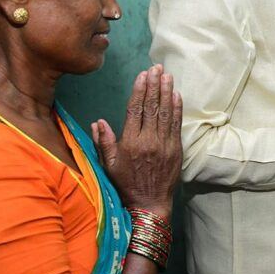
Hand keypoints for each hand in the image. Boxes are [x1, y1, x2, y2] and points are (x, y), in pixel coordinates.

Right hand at [91, 65, 182, 218]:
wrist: (149, 205)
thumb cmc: (126, 185)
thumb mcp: (109, 166)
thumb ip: (103, 143)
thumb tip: (97, 122)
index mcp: (130, 143)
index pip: (135, 110)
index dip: (139, 90)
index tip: (142, 75)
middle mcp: (148, 141)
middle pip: (152, 107)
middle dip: (154, 85)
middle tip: (156, 68)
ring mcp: (164, 145)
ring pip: (166, 113)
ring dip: (167, 92)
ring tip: (167, 75)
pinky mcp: (176, 149)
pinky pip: (176, 124)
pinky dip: (177, 108)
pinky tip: (176, 95)